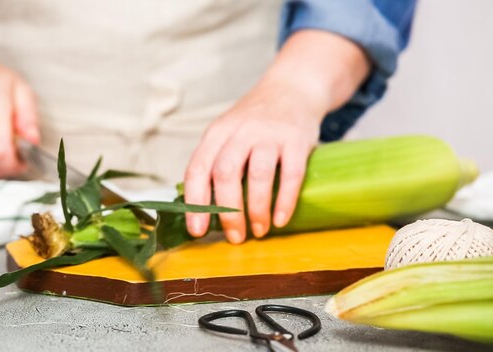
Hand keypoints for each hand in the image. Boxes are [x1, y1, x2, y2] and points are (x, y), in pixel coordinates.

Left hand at [183, 30, 370, 243]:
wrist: (293, 87)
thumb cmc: (255, 121)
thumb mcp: (227, 132)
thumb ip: (215, 162)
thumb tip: (203, 211)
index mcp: (217, 132)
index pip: (198, 168)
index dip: (195, 202)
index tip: (197, 230)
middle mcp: (241, 131)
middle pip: (226, 174)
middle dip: (228, 212)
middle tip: (235, 237)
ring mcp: (270, 133)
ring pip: (258, 175)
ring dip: (256, 210)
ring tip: (260, 231)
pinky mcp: (297, 139)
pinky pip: (291, 174)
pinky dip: (285, 201)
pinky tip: (280, 219)